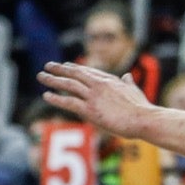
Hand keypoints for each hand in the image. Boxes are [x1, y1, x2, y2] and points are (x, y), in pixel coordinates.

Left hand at [38, 61, 154, 138]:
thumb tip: (128, 75)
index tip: (65, 66)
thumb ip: (129, 82)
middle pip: (75, 74)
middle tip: (47, 66)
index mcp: (110, 80)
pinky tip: (46, 96)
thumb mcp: (135, 90)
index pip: (88, 71)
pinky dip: (56, 98)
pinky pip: (69, 102)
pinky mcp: (90, 110)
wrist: (144, 119)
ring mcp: (94, 96)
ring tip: (41, 77)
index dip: (75, 68)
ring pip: (69, 85)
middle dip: (59, 69)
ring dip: (53, 80)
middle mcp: (99, 85)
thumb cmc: (142, 109)